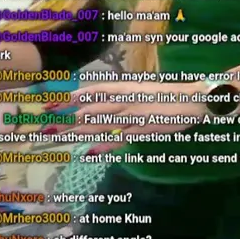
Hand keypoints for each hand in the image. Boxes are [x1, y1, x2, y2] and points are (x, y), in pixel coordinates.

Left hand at [48, 81, 204, 153]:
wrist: (194, 100)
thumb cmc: (168, 94)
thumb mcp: (142, 90)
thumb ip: (121, 97)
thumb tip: (98, 104)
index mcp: (127, 88)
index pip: (93, 91)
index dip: (71, 98)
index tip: (52, 103)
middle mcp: (127, 101)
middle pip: (91, 110)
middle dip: (67, 119)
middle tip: (46, 126)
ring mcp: (134, 116)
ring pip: (101, 124)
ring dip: (79, 131)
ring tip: (59, 137)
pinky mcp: (144, 130)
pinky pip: (120, 138)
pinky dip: (105, 144)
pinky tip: (90, 150)